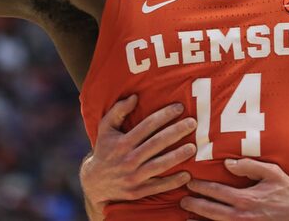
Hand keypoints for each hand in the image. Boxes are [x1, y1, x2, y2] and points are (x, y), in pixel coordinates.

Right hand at [80, 95, 196, 208]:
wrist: (94, 183)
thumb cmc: (104, 150)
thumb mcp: (105, 128)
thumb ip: (118, 111)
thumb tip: (135, 97)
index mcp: (122, 142)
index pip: (147, 126)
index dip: (164, 115)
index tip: (180, 108)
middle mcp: (128, 159)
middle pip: (156, 143)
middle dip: (176, 132)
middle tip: (193, 123)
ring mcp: (133, 176)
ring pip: (159, 165)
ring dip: (177, 156)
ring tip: (193, 147)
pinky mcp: (137, 191)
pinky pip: (158, 186)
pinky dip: (172, 182)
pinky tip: (187, 174)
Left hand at [180, 158, 288, 220]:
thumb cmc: (288, 191)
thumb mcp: (271, 172)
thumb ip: (249, 166)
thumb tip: (227, 163)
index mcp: (246, 199)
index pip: (216, 192)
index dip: (200, 187)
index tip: (189, 181)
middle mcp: (242, 216)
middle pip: (211, 211)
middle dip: (195, 205)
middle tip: (182, 199)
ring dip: (200, 220)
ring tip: (187, 215)